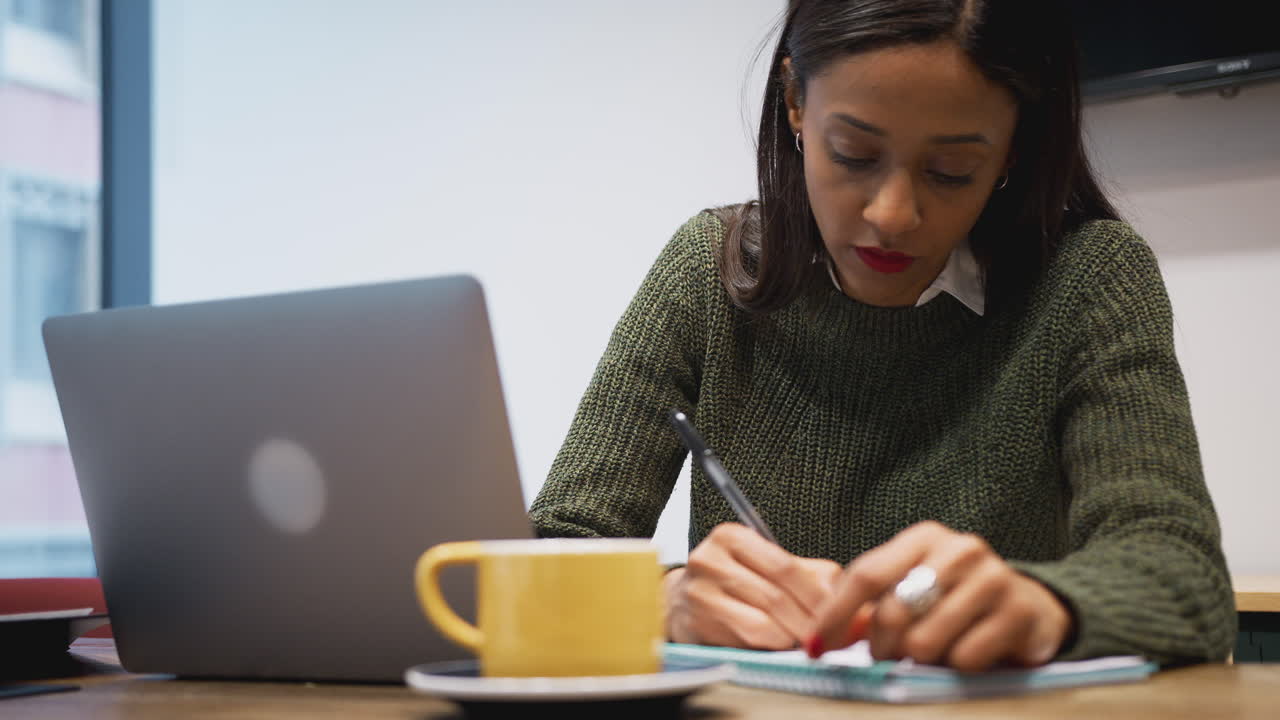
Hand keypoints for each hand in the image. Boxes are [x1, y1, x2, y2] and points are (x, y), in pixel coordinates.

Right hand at [664, 523, 841, 648]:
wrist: (680, 601)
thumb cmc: (732, 582)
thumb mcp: (765, 565)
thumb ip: (808, 574)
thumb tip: (847, 595)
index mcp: (731, 537)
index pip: (785, 567)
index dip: (817, 595)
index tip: (839, 613)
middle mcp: (709, 560)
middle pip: (776, 596)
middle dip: (810, 621)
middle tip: (831, 636)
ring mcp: (699, 593)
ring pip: (763, 622)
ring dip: (793, 637)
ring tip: (809, 642)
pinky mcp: (694, 624)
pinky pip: (746, 640)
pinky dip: (772, 646)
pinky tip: (782, 646)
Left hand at [807, 521, 1072, 670]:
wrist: (1029, 605)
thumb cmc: (956, 598)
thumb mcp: (913, 584)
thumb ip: (871, 600)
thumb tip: (820, 634)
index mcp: (924, 537)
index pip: (866, 575)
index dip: (835, 614)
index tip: (816, 646)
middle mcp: (959, 550)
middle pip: (893, 612)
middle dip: (881, 646)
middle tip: (887, 655)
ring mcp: (992, 578)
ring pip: (925, 641)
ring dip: (920, 657)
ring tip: (932, 649)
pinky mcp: (1018, 613)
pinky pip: (964, 658)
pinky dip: (957, 665)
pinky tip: (968, 651)